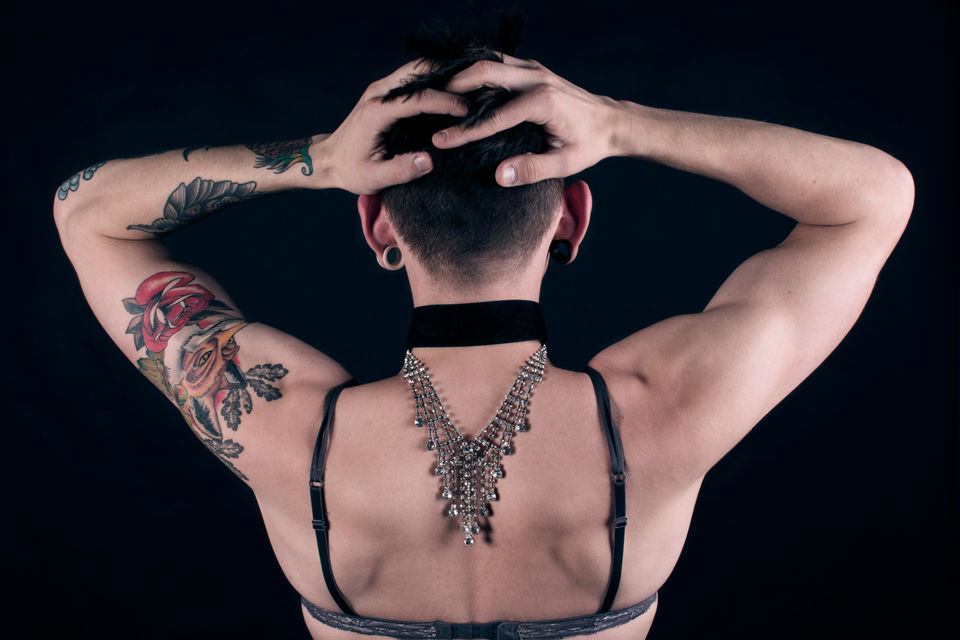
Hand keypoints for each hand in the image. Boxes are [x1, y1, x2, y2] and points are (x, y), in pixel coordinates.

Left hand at [321, 60, 469, 194]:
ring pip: (417, 69)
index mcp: (376, 112)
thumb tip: (430, 159)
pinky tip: (451, 90)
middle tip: (474, 90)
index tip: (467, 111)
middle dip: (449, 78)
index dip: (445, 102)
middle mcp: (378, 94)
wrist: (328, 159)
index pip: (418, 99)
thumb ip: (402, 170)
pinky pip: (412, 76)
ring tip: (468, 88)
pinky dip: (433, 79)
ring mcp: (380, 89)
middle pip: (419, 72)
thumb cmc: (351, 170)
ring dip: (443, 74)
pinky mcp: (384, 91)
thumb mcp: (375, 178)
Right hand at [432, 54, 625, 186]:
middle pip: (486, 72)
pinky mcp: (532, 68)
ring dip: (464, 74)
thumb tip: (499, 176)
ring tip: (439, 91)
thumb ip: (532, 169)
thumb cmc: (588, 145)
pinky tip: (460, 86)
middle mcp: (537, 79)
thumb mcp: (565, 164)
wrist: (610, 122)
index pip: (494, 117)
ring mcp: (534, 69)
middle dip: (455, 87)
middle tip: (430, 103)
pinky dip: (477, 71)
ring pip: (490, 61)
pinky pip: (498, 63)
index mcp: (543, 102)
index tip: (440, 141)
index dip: (465, 131)